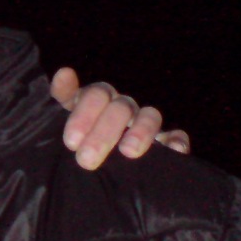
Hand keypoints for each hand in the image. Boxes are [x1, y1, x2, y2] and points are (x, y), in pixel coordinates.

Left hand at [51, 68, 190, 170]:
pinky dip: (175, 140)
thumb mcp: (68, 122)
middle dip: (102, 134)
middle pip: (119, 109)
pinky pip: (176, 136)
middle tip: (85, 160)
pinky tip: (172, 149)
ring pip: (149, 116)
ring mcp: (146, 121)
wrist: (99, 167)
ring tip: (128, 152)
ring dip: (140, 132)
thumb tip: (64, 73)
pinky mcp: (167, 140)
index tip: (71, 141)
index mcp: (97, 100)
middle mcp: (122, 107)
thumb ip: (64, 95)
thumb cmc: (80, 140)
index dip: (83, 113)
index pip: (94, 95)